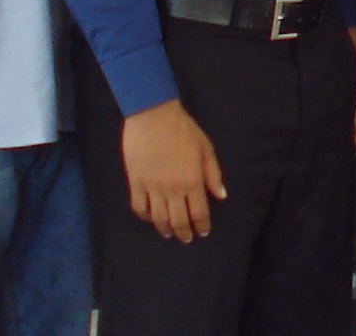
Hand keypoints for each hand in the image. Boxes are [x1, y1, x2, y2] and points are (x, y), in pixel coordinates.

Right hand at [123, 100, 225, 242]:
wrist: (152, 116)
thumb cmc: (183, 130)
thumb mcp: (206, 149)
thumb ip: (213, 174)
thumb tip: (220, 196)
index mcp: (193, 181)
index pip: (199, 213)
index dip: (202, 226)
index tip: (203, 232)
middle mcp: (172, 189)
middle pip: (178, 220)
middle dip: (184, 233)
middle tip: (186, 239)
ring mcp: (152, 187)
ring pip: (158, 219)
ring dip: (165, 229)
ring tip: (169, 234)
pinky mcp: (135, 182)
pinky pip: (139, 207)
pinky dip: (145, 217)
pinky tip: (151, 219)